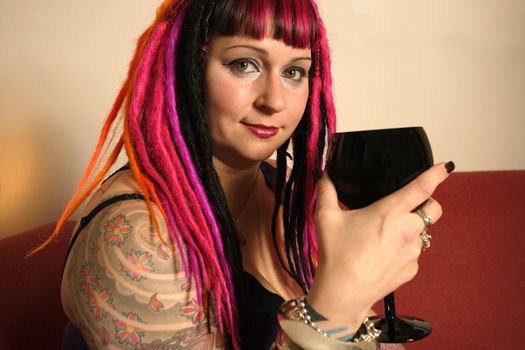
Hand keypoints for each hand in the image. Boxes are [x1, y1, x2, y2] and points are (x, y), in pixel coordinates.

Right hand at [307, 162, 450, 330]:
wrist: (343, 292)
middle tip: (406, 206)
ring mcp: (412, 251)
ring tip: (386, 235)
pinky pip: (415, 251)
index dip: (436, 174)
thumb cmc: (336, 255)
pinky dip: (405, 248)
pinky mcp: (412, 268)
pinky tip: (384, 253)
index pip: (422, 188)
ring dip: (412, 227)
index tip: (445, 167)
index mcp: (389, 213)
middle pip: (433, 208)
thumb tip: (324, 175)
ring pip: (423, 231)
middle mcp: (407, 230)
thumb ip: (326, 191)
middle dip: (426, 203)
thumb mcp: (325, 218)